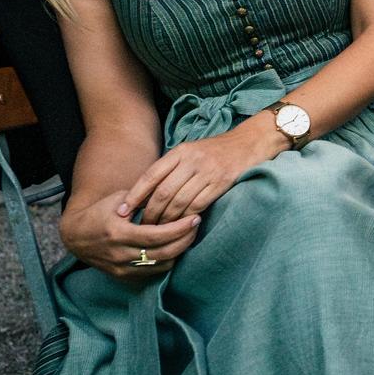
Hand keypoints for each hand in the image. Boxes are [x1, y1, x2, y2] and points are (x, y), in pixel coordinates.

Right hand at [60, 194, 199, 277]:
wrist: (76, 236)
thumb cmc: (100, 212)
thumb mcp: (119, 199)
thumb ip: (144, 197)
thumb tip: (172, 192)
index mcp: (118, 233)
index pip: (157, 235)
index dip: (179, 228)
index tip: (195, 218)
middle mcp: (120, 254)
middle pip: (163, 253)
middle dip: (185, 240)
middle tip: (196, 225)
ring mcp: (121, 268)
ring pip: (161, 265)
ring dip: (179, 251)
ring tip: (188, 235)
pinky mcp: (123, 277)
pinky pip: (153, 273)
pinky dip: (167, 260)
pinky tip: (174, 247)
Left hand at [126, 118, 283, 224]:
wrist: (250, 143)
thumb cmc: (217, 150)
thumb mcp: (192, 151)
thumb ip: (172, 168)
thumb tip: (146, 194)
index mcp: (181, 151)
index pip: (151, 175)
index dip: (135, 195)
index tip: (122, 212)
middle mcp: (192, 160)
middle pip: (163, 192)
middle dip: (150, 214)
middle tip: (141, 228)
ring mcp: (208, 172)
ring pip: (179, 202)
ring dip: (166, 221)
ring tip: (158, 232)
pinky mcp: (222, 183)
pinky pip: (198, 206)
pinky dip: (186, 219)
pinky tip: (180, 227)